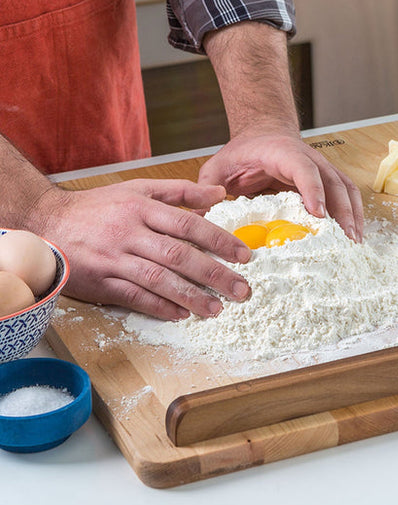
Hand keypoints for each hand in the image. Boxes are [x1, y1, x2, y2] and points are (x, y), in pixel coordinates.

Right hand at [29, 180, 253, 320]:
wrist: (46, 222)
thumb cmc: (99, 207)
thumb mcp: (138, 189)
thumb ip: (180, 192)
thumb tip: (218, 195)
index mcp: (141, 208)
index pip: (188, 224)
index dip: (219, 240)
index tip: (244, 255)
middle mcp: (129, 233)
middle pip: (178, 255)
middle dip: (214, 274)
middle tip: (241, 289)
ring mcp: (114, 259)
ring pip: (158, 279)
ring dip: (190, 296)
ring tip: (216, 308)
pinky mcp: (100, 282)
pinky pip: (133, 296)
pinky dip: (159, 306)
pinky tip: (181, 314)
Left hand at [198, 128, 363, 241]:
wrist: (264, 132)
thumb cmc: (243, 152)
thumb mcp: (219, 167)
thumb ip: (207, 189)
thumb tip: (197, 218)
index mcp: (283, 154)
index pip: (303, 169)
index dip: (313, 190)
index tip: (318, 215)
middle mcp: (309, 159)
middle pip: (333, 182)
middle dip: (342, 211)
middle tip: (346, 239)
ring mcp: (323, 168)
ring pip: (346, 188)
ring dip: (353, 215)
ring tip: (355, 242)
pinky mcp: (328, 179)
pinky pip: (347, 194)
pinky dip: (355, 213)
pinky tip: (355, 235)